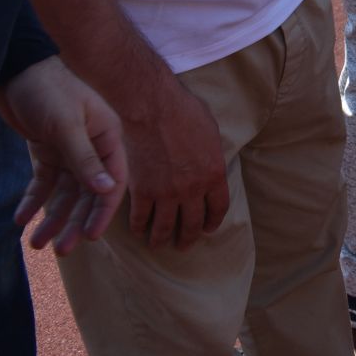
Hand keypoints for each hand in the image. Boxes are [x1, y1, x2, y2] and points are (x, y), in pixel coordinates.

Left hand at [0, 57, 127, 254]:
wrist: (16, 69)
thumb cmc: (48, 90)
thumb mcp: (66, 125)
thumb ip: (85, 159)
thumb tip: (107, 191)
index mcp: (108, 138)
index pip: (112, 182)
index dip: (102, 211)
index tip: (90, 237)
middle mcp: (92, 147)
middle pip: (86, 194)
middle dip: (73, 222)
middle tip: (60, 250)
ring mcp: (69, 150)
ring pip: (63, 194)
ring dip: (51, 218)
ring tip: (35, 244)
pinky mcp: (46, 151)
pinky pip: (42, 184)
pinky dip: (32, 202)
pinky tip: (20, 220)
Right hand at [123, 77, 229, 249]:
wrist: (153, 109)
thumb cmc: (184, 112)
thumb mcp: (211, 132)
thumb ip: (211, 154)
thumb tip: (210, 161)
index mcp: (213, 174)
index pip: (218, 208)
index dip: (213, 222)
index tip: (208, 230)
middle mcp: (192, 189)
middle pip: (193, 223)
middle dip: (188, 238)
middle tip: (183, 246)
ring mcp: (166, 193)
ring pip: (165, 227)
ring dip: (162, 239)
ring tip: (158, 245)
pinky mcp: (142, 191)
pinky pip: (141, 218)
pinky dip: (139, 227)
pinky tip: (138, 231)